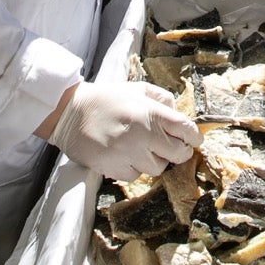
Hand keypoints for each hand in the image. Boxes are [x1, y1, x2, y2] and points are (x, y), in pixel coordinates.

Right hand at [46, 80, 200, 181]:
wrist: (70, 114)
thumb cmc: (106, 99)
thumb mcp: (137, 89)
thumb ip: (162, 99)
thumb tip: (179, 114)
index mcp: (150, 112)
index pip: (186, 129)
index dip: (194, 137)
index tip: (194, 139)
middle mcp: (143, 134)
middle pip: (178, 154)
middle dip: (179, 151)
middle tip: (173, 147)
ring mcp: (128, 153)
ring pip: (157, 168)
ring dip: (154, 160)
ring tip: (139, 147)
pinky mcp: (114, 168)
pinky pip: (135, 175)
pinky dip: (133, 168)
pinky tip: (123, 154)